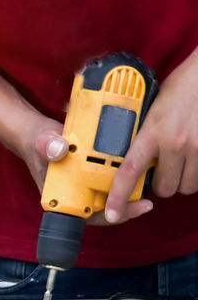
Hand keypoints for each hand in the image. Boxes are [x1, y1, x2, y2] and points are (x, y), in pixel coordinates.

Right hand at [13, 110, 151, 225]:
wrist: (40, 136)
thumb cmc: (39, 142)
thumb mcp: (42, 142)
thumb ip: (48, 146)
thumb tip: (59, 150)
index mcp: (60, 197)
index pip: (84, 216)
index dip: (104, 217)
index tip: (119, 211)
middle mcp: (74, 195)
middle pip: (102, 210)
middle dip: (123, 209)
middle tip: (144, 204)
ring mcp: (85, 186)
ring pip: (109, 198)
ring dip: (128, 195)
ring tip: (146, 190)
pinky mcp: (93, 176)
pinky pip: (111, 183)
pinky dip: (125, 180)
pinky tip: (140, 174)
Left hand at [104, 49, 197, 222]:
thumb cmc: (184, 86)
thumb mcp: (153, 107)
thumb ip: (141, 132)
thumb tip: (121, 151)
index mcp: (152, 132)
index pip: (129, 171)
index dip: (118, 197)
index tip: (111, 213)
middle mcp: (176, 143)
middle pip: (164, 188)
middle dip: (164, 182)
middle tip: (166, 166)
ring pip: (187, 186)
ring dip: (184, 178)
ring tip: (184, 158)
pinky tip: (197, 155)